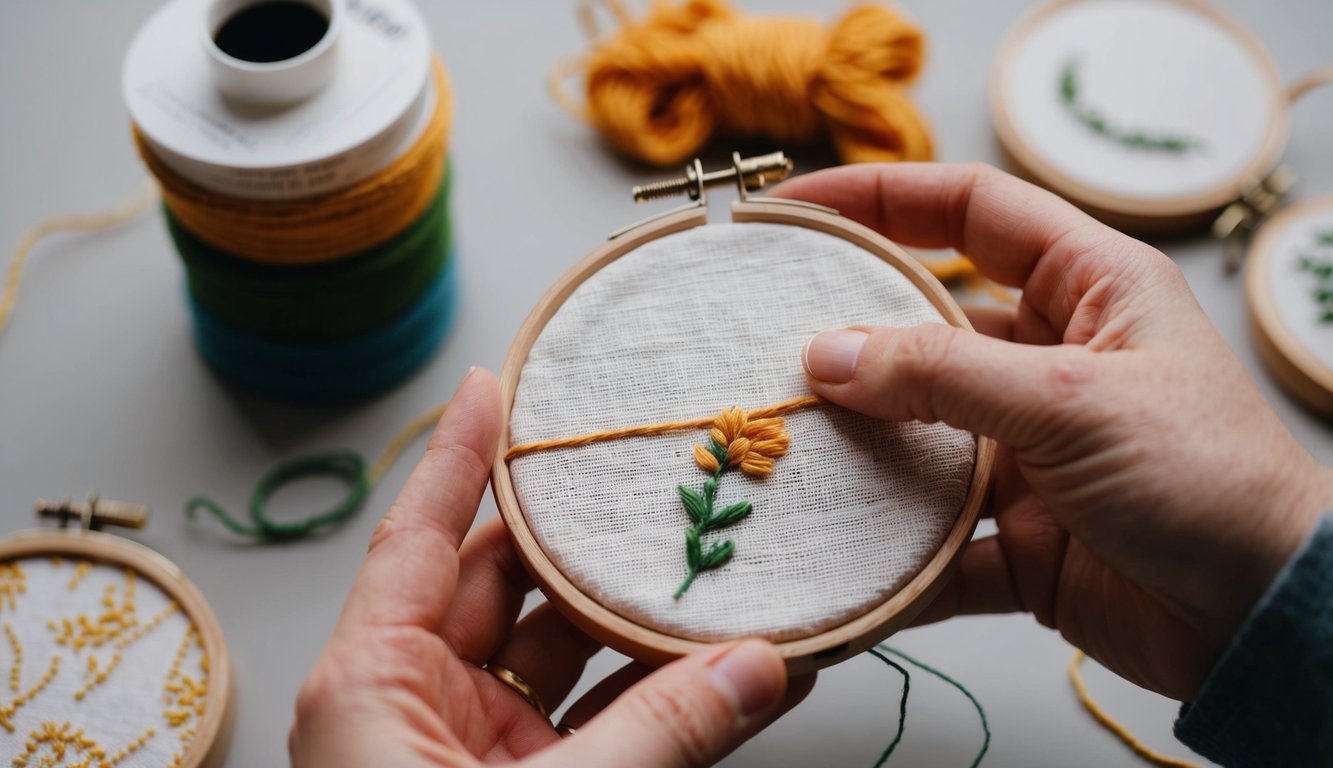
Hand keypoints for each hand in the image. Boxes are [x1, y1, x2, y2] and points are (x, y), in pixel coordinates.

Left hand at [289, 368, 812, 767]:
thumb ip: (658, 738)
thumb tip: (760, 664)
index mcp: (371, 686)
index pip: (422, 537)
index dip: (463, 454)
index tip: (501, 382)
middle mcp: (416, 706)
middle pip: (504, 582)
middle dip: (579, 530)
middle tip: (645, 467)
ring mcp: (475, 754)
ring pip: (562, 654)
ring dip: (635, 616)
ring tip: (708, 557)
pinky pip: (600, 722)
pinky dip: (657, 695)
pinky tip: (725, 663)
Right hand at [778, 163, 1332, 700]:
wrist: (1263, 619)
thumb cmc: (1207, 479)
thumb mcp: (1072, 401)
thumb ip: (942, 376)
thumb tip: (827, 355)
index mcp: (1089, 289)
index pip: (969, 210)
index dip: (879, 198)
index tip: (794, 211)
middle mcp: (1052, 361)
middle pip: (925, 329)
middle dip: (847, 338)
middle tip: (758, 343)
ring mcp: (1030, 450)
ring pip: (918, 437)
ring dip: (859, 453)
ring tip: (781, 450)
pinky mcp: (1018, 533)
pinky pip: (933, 536)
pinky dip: (890, 556)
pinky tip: (835, 561)